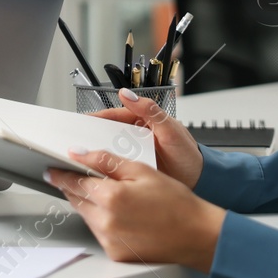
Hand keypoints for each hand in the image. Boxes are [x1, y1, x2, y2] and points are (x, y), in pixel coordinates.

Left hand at [45, 149, 224, 272]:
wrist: (198, 236)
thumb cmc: (177, 204)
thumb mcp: (142, 170)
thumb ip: (106, 161)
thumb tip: (79, 153)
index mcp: (110, 197)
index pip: (73, 182)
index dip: (61, 174)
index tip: (52, 170)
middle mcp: (106, 221)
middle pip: (76, 199)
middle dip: (73, 187)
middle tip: (75, 177)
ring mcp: (109, 240)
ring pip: (85, 215)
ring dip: (88, 203)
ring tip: (110, 195)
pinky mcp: (115, 253)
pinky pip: (98, 231)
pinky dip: (100, 220)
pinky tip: (118, 213)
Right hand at [84, 87, 203, 188]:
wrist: (202, 182)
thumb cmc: (189, 155)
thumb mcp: (171, 130)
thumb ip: (150, 111)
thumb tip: (127, 94)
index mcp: (142, 121)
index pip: (113, 115)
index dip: (96, 118)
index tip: (81, 122)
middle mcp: (136, 136)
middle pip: (107, 133)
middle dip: (92, 136)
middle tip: (76, 141)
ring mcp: (135, 153)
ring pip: (110, 150)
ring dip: (97, 153)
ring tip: (82, 157)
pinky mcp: (135, 169)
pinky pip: (117, 166)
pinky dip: (107, 167)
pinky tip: (98, 171)